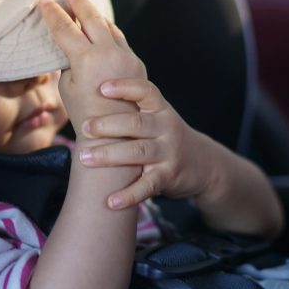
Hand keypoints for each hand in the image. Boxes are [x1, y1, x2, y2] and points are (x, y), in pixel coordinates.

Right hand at [40, 0, 144, 130]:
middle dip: (78, 3)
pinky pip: (119, 39)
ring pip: (109, 26)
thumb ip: (69, 61)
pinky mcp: (136, 62)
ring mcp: (126, 56)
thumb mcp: (67, 87)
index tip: (44, 0)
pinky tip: (102, 27)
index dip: (53, 13)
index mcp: (87, 59)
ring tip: (84, 5)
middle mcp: (109, 53)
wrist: (116, 134)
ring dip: (95, 14)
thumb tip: (72, 46)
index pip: (65, 29)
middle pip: (91, 18)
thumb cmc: (85, 114)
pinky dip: (108, 30)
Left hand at [77, 77, 216, 209]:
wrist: (204, 164)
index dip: (125, 87)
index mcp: (161, 109)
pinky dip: (129, 195)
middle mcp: (167, 128)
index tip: (102, 88)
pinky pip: (147, 186)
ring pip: (137, 152)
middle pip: (136, 123)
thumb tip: (90, 94)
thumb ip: (133, 109)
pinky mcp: (169, 176)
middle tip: (84, 128)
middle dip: (107, 125)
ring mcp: (169, 153)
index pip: (146, 92)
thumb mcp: (158, 117)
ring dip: (109, 155)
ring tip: (84, 158)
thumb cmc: (166, 137)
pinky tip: (111, 201)